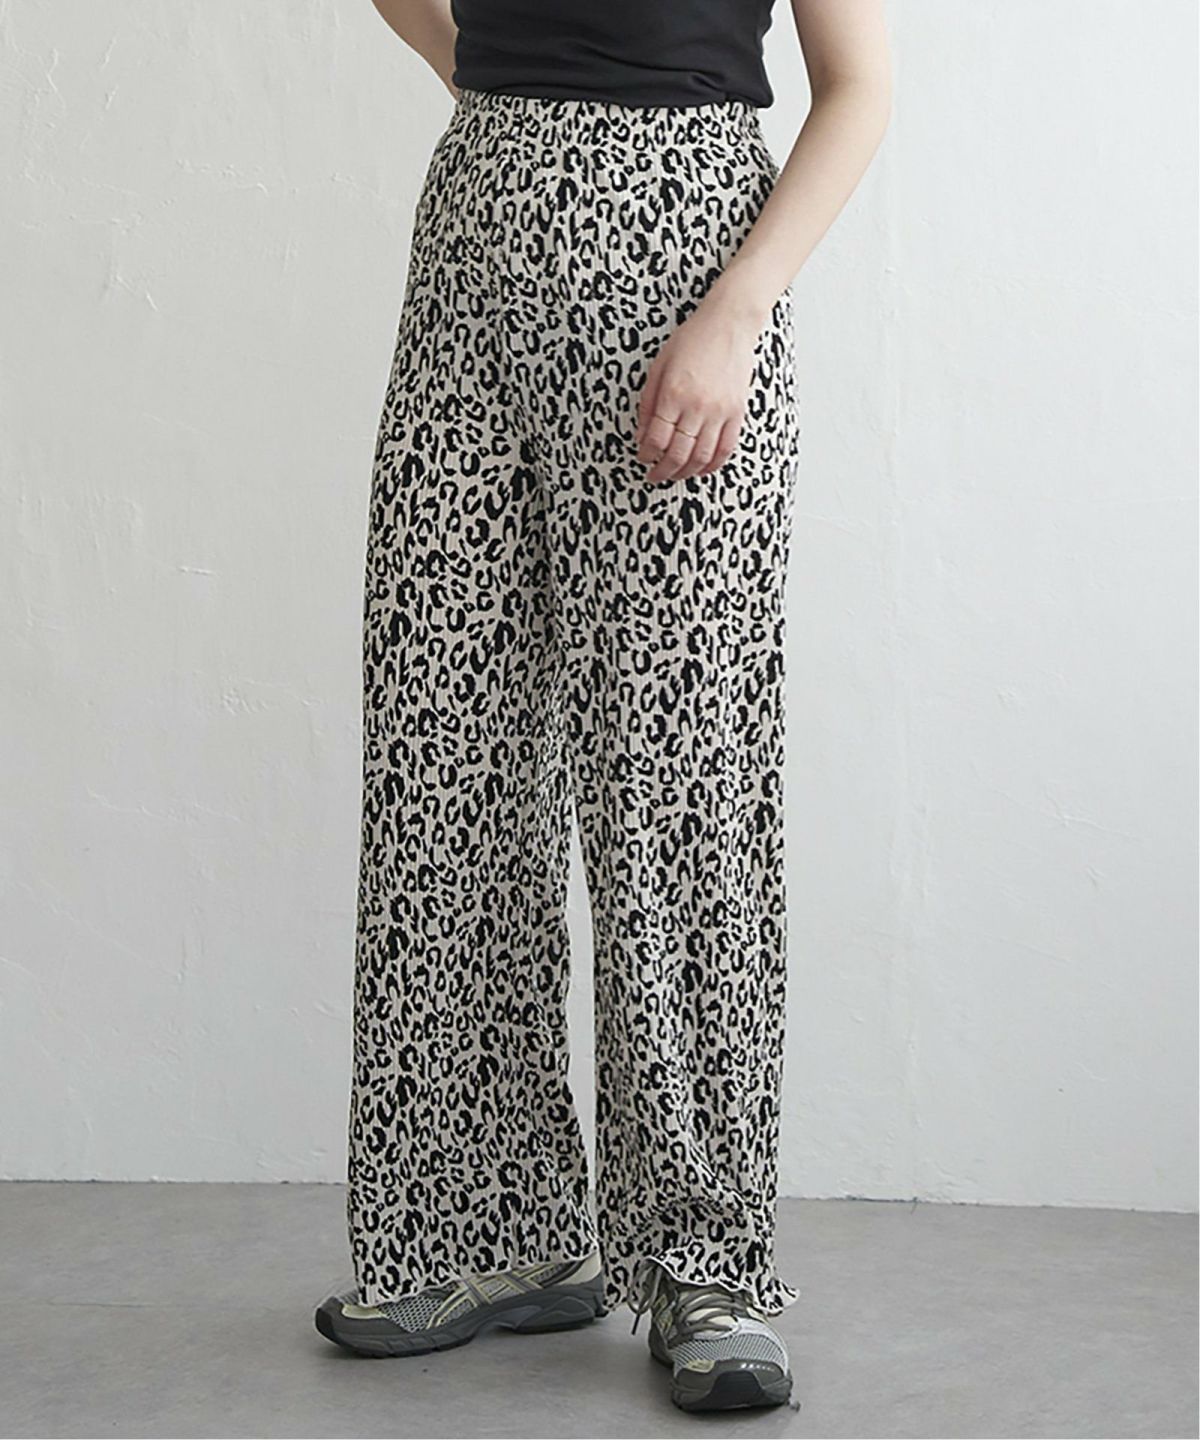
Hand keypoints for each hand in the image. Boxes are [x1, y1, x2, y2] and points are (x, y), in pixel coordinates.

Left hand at [633, 297, 765, 483]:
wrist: (728, 324)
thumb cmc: (691, 340)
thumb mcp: (658, 367)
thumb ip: (648, 403)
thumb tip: (641, 435)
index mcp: (673, 394)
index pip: (656, 438)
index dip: (646, 454)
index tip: (642, 457)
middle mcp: (697, 407)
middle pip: (678, 454)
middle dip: (663, 471)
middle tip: (655, 476)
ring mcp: (720, 412)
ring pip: (701, 457)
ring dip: (685, 472)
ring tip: (675, 475)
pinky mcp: (737, 413)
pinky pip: (726, 449)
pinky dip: (712, 465)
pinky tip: (701, 470)